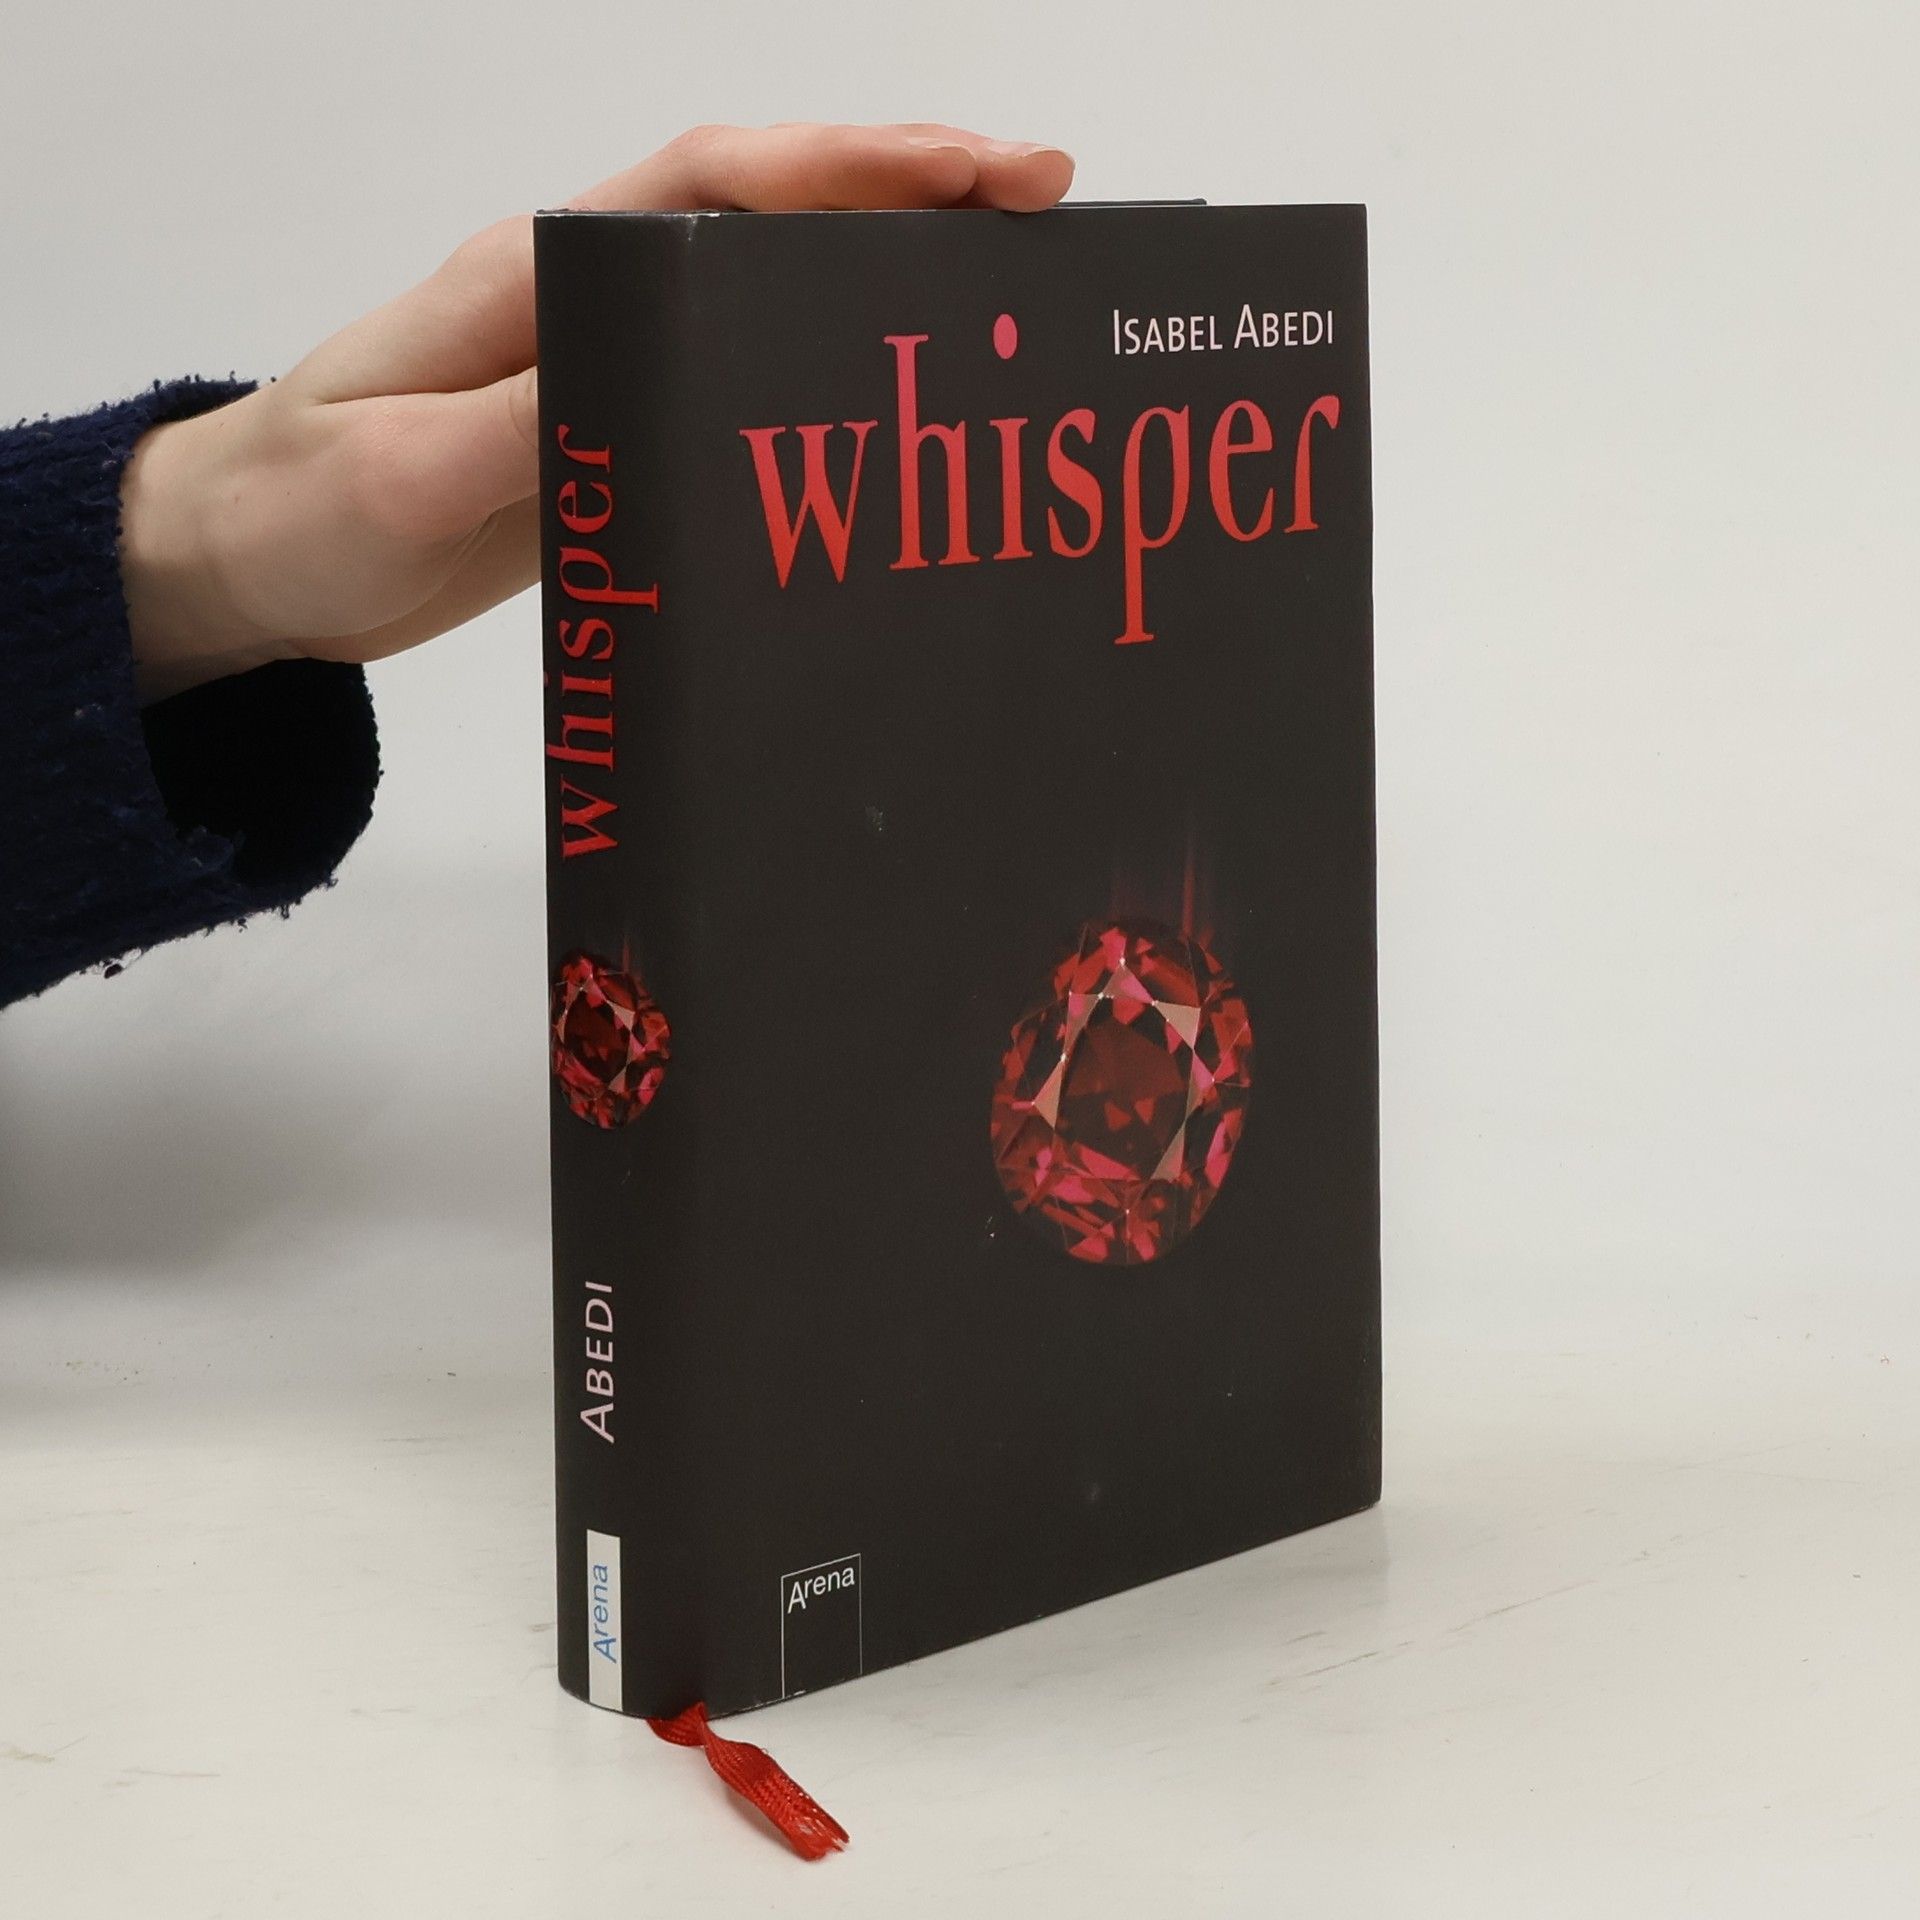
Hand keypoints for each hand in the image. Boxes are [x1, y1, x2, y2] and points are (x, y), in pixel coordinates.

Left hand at [119, 123, 1073, 701]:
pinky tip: (884, 412)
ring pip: (764, 297)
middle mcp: (585, 299)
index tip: (976, 172)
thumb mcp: (401, 474)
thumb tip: (656, 384)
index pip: (717, 186)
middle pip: (768, 219)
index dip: (850, 167)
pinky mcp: (610, 435)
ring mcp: (603, 364)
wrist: (246, 562)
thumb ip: (524, 427)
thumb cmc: (299, 505)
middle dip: (905, 205)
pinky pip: (735, 387)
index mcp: (540, 275)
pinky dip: (819, 376)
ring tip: (998, 307)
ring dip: (876, 285)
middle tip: (1040, 223)